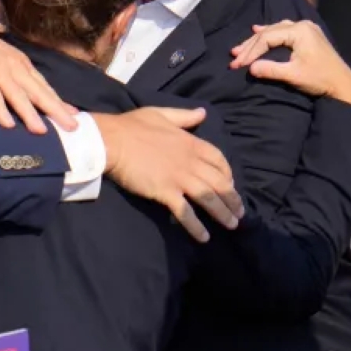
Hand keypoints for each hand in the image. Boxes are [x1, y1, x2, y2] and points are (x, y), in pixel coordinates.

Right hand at [0, 0, 76, 131]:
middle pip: (38, 92)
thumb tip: (24, 92)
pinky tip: (7, 124)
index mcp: (20, 63)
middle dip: (56, 110)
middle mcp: (13, 66)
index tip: (75, 115)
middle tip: (72, 127)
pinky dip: (0, 109)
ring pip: (18, 95)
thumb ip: (13, 74)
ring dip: (31, 114)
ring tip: (42, 131)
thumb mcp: (0, 58)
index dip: (59, 102)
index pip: (44, 86)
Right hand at [95, 107, 242, 242]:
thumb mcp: (160, 114)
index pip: (218, 160)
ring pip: (208, 198)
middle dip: (232, 199)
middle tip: (239, 212)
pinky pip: (186, 212)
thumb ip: (183, 116)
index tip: (230, 184)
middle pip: (220, 182)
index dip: (228, 173)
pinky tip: (204, 237)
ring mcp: (179, 178)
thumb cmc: (131, 126)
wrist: (111, 140)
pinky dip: (196, 226)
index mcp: (191, 143)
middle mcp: (190, 162)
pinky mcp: (165, 192)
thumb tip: (202, 112)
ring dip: (222, 213)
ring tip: (231, 225)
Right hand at [230, 20, 350, 105]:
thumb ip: (270, 70)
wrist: (343, 84)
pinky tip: (258, 30)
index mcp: (300, 31)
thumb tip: (250, 68)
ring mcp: (306, 29)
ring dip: (257, 41)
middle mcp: (303, 25)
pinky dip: (269, 34)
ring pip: (274, 31)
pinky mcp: (308, 35)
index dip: (250, 51)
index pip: (267, 38)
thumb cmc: (319, 79)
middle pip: (269, 33)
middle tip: (234, 57)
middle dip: (250, 46)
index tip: (237, 64)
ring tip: (241, 48)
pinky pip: (283, 30)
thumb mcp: (293, 75)